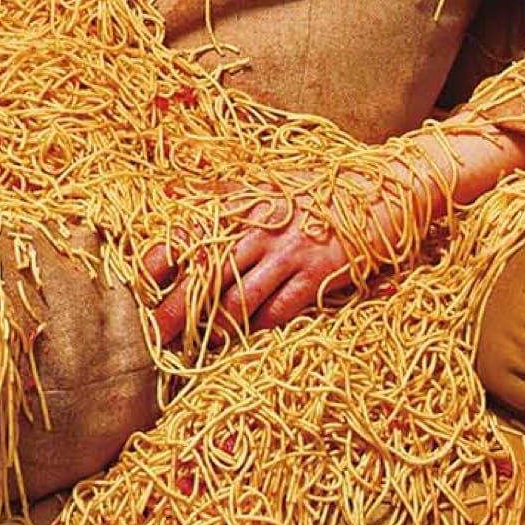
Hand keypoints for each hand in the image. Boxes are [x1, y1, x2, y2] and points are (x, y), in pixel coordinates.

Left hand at [141, 191, 364, 349]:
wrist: (383, 189)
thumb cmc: (318, 187)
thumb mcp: (266, 181)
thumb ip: (219, 190)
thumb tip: (172, 190)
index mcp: (243, 204)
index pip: (190, 232)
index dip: (161, 259)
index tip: (141, 283)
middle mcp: (261, 228)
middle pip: (207, 273)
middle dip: (177, 307)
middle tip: (155, 334)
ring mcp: (290, 252)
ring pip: (241, 297)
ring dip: (217, 325)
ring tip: (201, 343)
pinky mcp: (319, 274)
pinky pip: (282, 308)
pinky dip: (262, 325)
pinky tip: (250, 336)